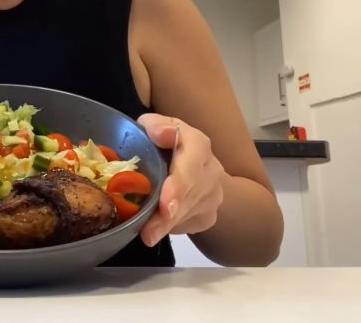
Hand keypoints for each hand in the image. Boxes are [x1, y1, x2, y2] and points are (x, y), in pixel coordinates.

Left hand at [136, 114, 225, 246]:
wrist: (187, 163)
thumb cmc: (162, 143)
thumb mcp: (154, 127)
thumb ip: (155, 125)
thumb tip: (161, 133)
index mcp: (198, 144)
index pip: (194, 160)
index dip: (179, 183)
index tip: (166, 204)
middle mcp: (211, 170)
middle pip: (191, 194)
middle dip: (170, 214)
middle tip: (150, 232)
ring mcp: (213, 195)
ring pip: (188, 214)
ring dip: (166, 226)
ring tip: (147, 235)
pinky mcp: (209, 216)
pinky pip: (188, 225)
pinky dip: (170, 228)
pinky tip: (157, 227)